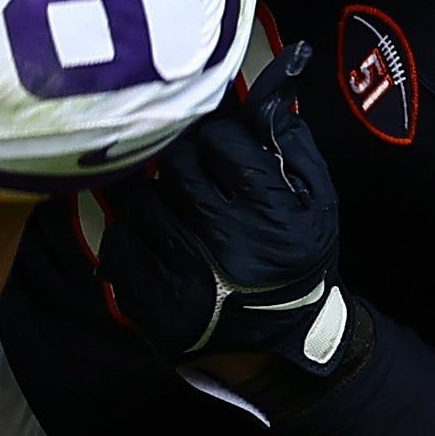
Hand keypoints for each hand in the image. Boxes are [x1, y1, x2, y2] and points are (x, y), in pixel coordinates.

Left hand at [97, 44, 363, 385]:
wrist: (281, 344)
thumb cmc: (297, 261)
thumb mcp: (316, 201)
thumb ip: (292, 140)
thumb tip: (267, 91)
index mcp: (272, 215)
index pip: (219, 139)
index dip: (216, 138)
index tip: (220, 152)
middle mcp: (226, 245)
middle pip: (173, 163)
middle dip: (180, 160)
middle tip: (190, 173)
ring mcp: (184, 277)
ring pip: (138, 198)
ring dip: (150, 192)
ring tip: (170, 204)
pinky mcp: (151, 303)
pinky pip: (118, 240)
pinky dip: (131, 231)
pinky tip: (154, 238)